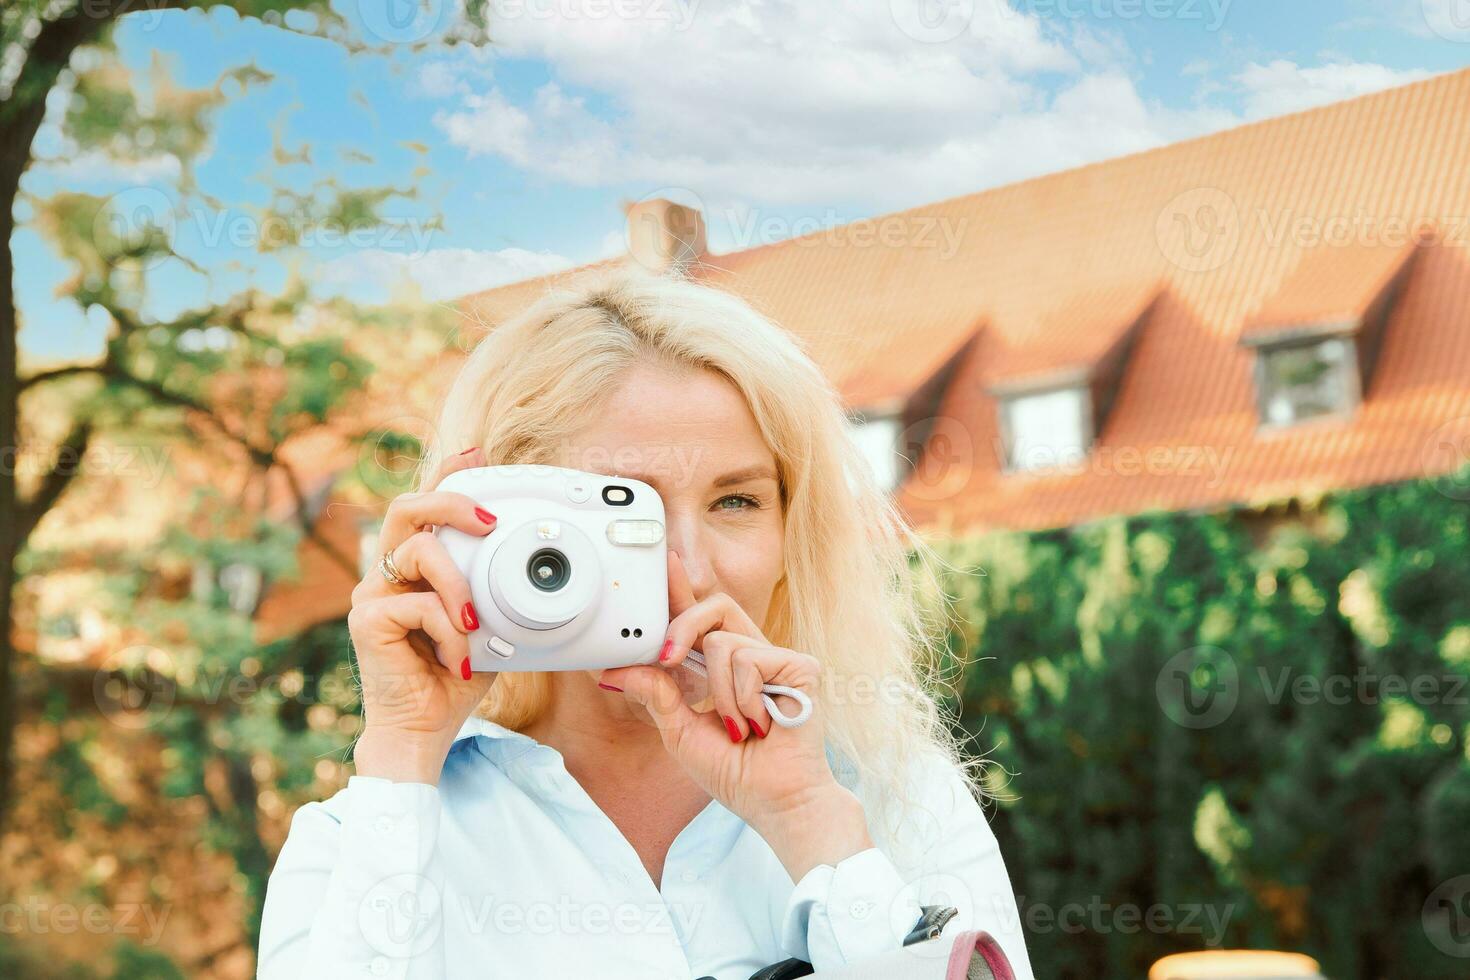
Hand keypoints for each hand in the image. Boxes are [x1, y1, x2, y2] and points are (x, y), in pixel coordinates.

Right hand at [347, 447, 499, 783]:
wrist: (425, 731)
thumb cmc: (454, 678)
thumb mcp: (488, 623)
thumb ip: (494, 591)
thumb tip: (528, 564)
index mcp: (416, 568)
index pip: (426, 508)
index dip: (446, 474)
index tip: (475, 452)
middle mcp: (388, 572)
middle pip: (408, 507)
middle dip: (451, 501)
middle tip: (489, 521)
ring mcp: (371, 593)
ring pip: (419, 552)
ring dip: (460, 585)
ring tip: (476, 624)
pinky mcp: (365, 620)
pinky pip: (418, 604)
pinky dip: (450, 632)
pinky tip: (456, 659)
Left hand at [597, 551, 872, 880]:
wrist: (775, 801)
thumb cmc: (736, 773)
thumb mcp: (679, 732)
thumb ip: (654, 695)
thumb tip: (615, 670)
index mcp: (725, 670)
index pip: (701, 620)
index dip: (683, 590)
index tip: (666, 563)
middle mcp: (752, 657)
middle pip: (716, 606)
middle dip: (683, 626)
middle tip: (667, 657)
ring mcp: (777, 661)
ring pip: (723, 641)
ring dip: (717, 693)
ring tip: (737, 727)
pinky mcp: (799, 666)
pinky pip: (748, 658)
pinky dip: (741, 697)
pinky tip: (758, 723)